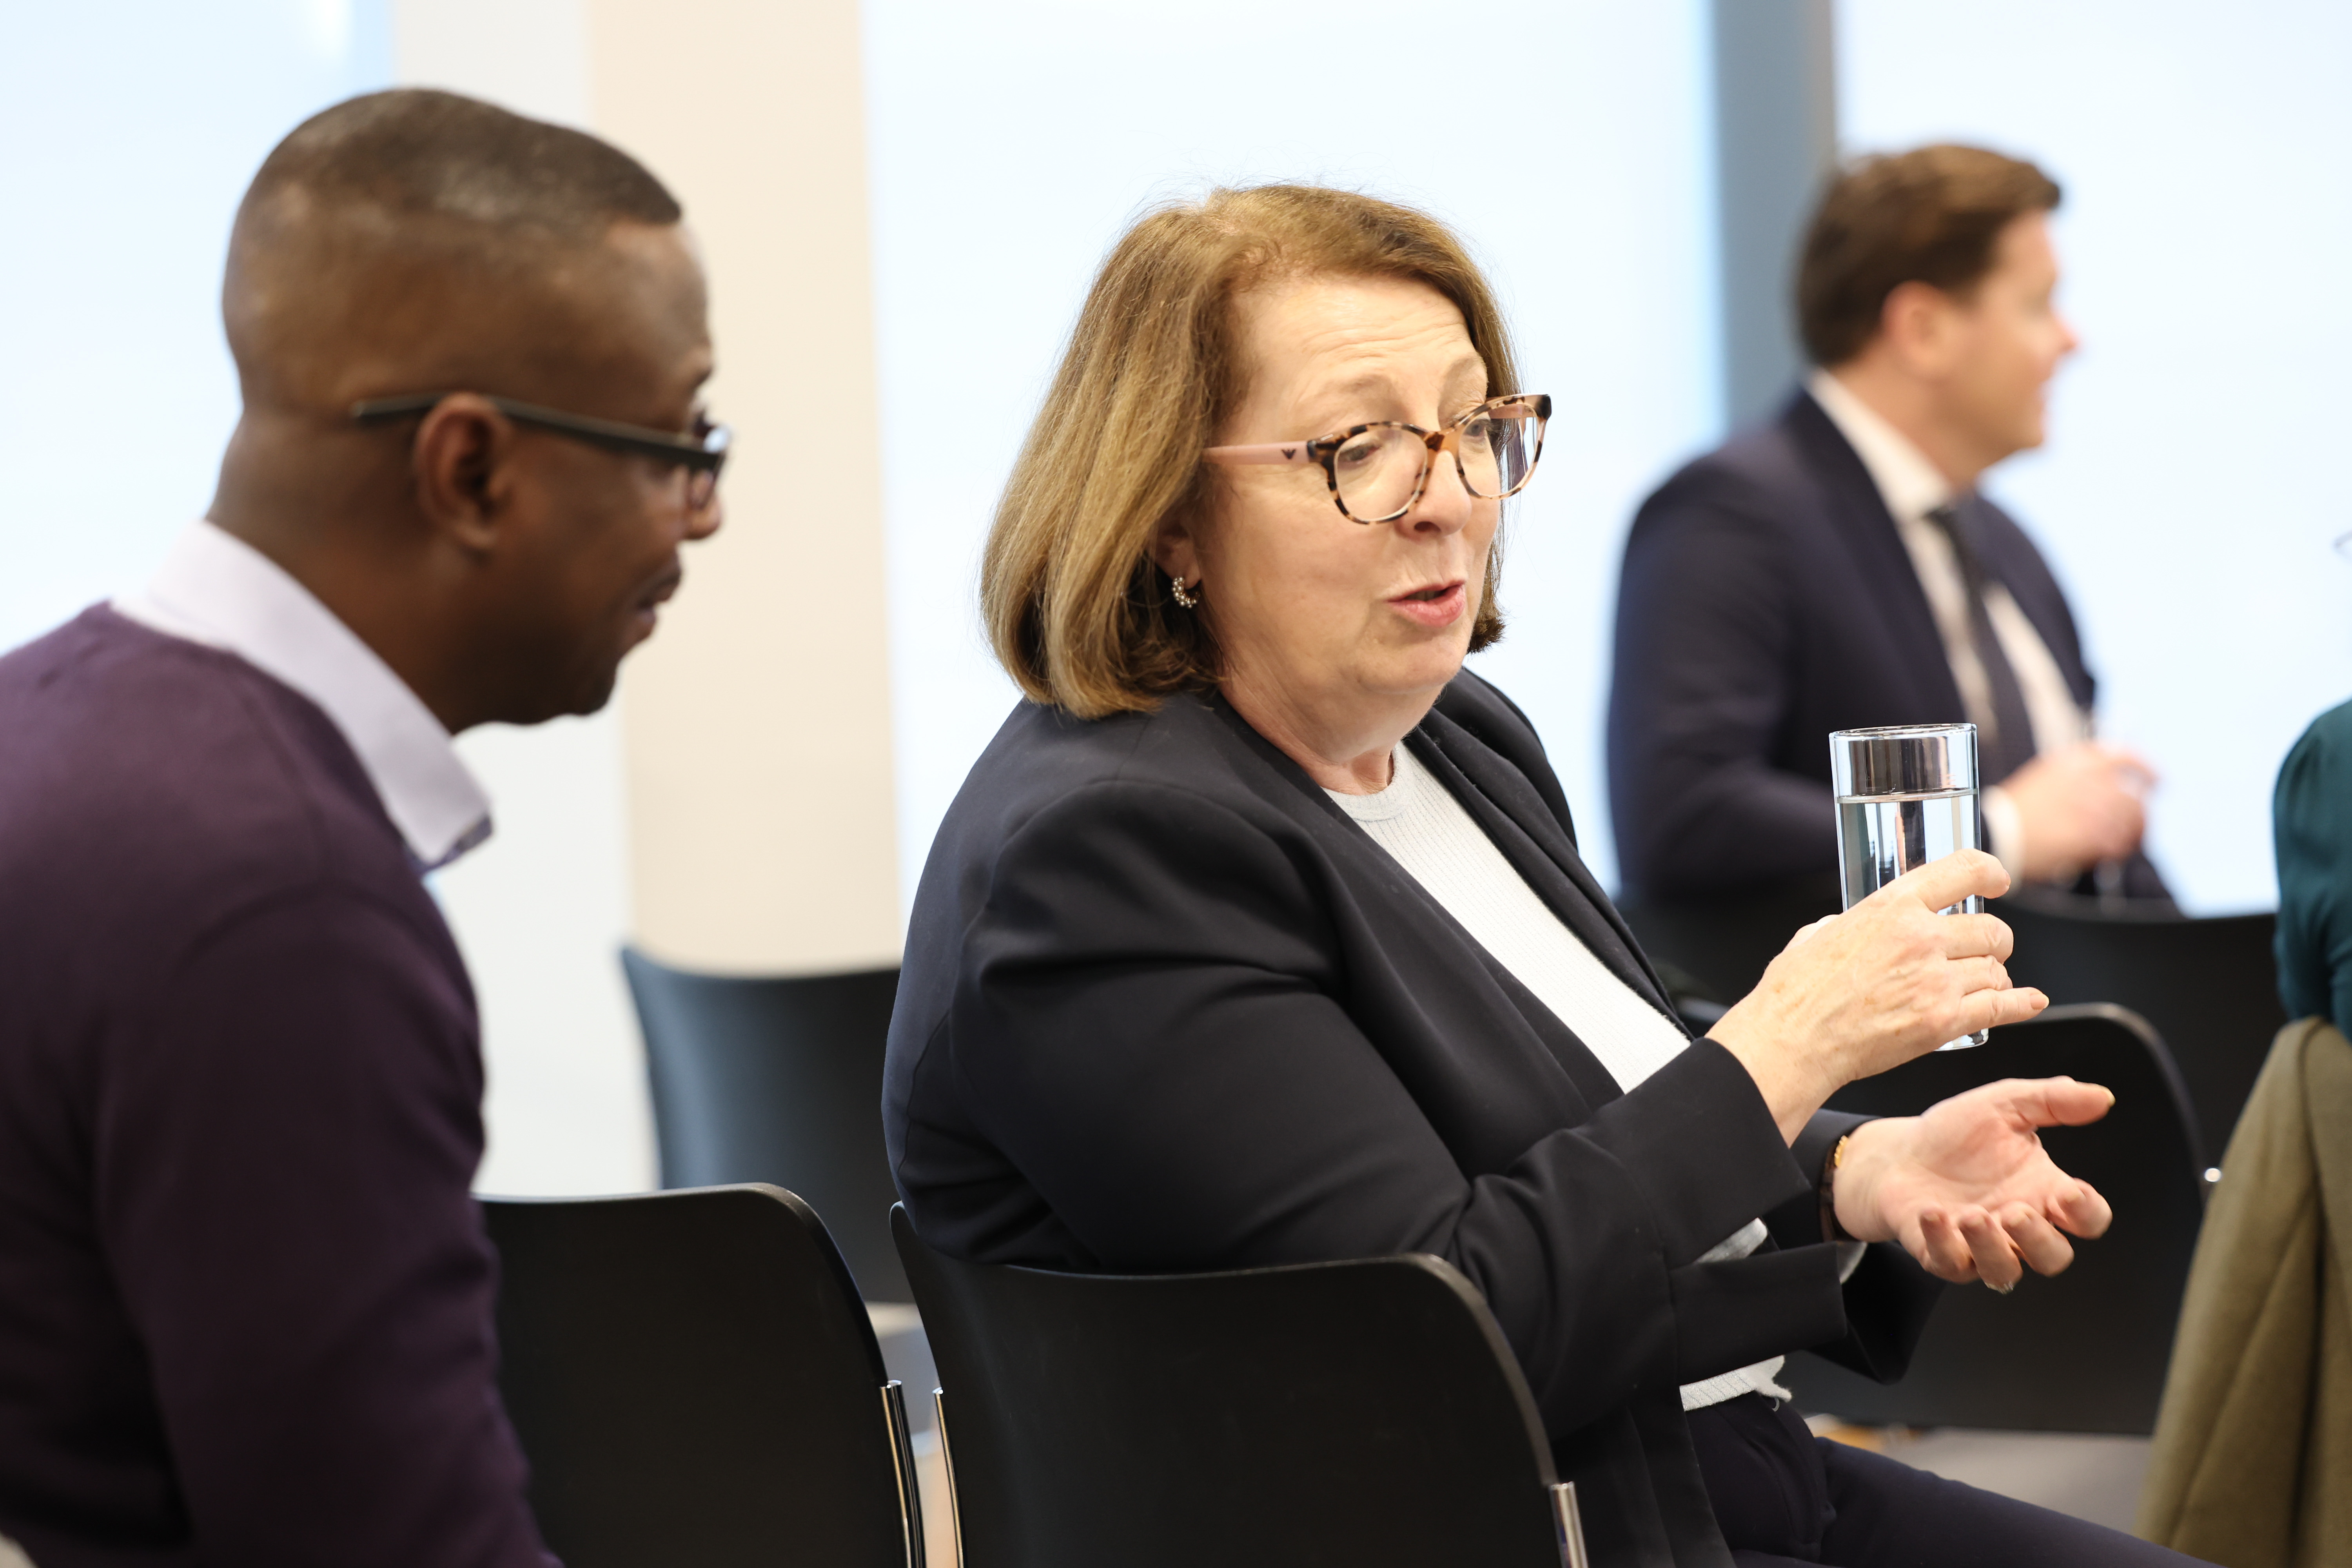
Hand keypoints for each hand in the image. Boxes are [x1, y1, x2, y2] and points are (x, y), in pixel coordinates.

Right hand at [1708, 851, 2047, 1140]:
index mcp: (1891, 906)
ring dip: (1995, 977)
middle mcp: (1921, 937)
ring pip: (1997, 970)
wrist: (1792, 1040)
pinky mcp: (1943, 1021)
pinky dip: (2020, 1004)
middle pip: (1991, 929)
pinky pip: (2000, 1008)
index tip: (1997, 880)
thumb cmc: (1795, 992)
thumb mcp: (1818, 934)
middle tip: (1986, 949)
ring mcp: (1935, 981)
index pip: (1963, 870)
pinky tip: (2028, 1001)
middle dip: (1994, 940)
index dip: (1990, 872)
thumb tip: (1847, 928)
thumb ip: (1848, 924)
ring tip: (1980, 984)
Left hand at [1832, 1078, 2115, 1288]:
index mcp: (2043, 1192)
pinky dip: (1942, 1243)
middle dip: (2039, 1240)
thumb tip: (2102, 1096)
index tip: (2072, 1193)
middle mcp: (2016, 1226)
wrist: (1899, 1153)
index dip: (2087, 1213)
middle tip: (2016, 1211)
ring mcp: (1980, 1245)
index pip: (2087, 1219)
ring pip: (2004, 1271)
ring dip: (1992, 1248)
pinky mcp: (1942, 1255)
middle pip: (2052, 1257)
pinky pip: (1950, 1264)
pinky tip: (1931, 1213)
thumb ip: (2053, 1100)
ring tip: (1972, 1215)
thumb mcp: (2004, 1104)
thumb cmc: (1956, 1136)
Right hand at [2001, 743, 2154, 883]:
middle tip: (2140, 821)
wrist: (1997, 834)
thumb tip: (2112, 779)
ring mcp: (2089, 809)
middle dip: (2141, 811)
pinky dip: (2119, 848)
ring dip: (2133, 832)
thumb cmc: (2018, 810)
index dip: (2145, 768)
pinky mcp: (2089, 836)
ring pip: (2131, 821)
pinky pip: (2119, 843)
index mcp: (2073, 762)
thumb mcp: (2045, 776)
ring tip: (2124, 840)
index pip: (2123, 757)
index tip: (2156, 780)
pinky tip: (2109, 851)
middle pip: (2133, 795)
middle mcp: (2085, 781)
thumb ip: (2079, 773)